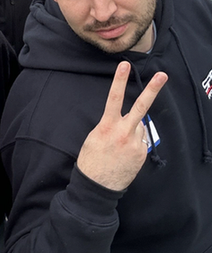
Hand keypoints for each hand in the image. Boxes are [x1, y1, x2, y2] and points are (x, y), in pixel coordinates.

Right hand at [77, 61, 167, 190]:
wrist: (97, 186)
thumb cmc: (91, 160)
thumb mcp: (93, 138)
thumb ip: (110, 126)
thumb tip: (126, 120)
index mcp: (107, 127)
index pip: (114, 99)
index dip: (119, 81)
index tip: (124, 65)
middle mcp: (124, 133)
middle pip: (141, 107)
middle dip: (152, 90)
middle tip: (162, 76)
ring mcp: (135, 144)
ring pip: (139, 126)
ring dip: (132, 130)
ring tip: (119, 144)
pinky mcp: (142, 153)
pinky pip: (141, 140)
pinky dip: (134, 142)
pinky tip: (124, 153)